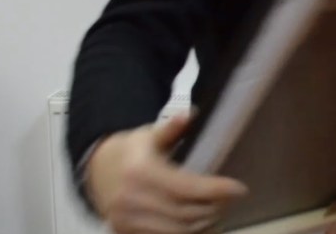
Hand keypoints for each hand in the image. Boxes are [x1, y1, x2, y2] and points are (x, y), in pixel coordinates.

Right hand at [85, 113, 246, 233]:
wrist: (96, 171)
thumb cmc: (130, 151)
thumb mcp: (148, 134)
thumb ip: (171, 127)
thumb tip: (190, 113)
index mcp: (141, 172)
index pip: (187, 187)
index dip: (216, 190)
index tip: (239, 189)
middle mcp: (133, 199)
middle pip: (185, 213)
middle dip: (214, 208)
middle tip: (231, 199)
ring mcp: (127, 220)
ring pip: (178, 231)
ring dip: (204, 224)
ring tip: (220, 212)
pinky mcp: (125, 233)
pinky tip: (201, 225)